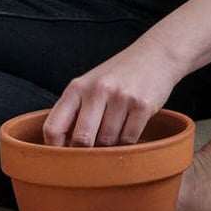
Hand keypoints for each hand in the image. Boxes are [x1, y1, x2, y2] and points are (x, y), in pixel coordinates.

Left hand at [42, 40, 180, 148]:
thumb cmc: (118, 74)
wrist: (157, 53)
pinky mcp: (143, 105)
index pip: (53, 128)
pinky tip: (128, 128)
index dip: (54, 149)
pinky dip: (127, 141)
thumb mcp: (90, 84)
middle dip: (85, 151)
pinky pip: (129, 139)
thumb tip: (62, 149)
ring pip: (107, 141)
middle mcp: (98, 90)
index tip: (62, 156)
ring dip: (110, 145)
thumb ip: (74, 111)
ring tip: (114, 131)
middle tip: (91, 150)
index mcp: (77, 87)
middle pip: (81, 140)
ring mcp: (122, 97)